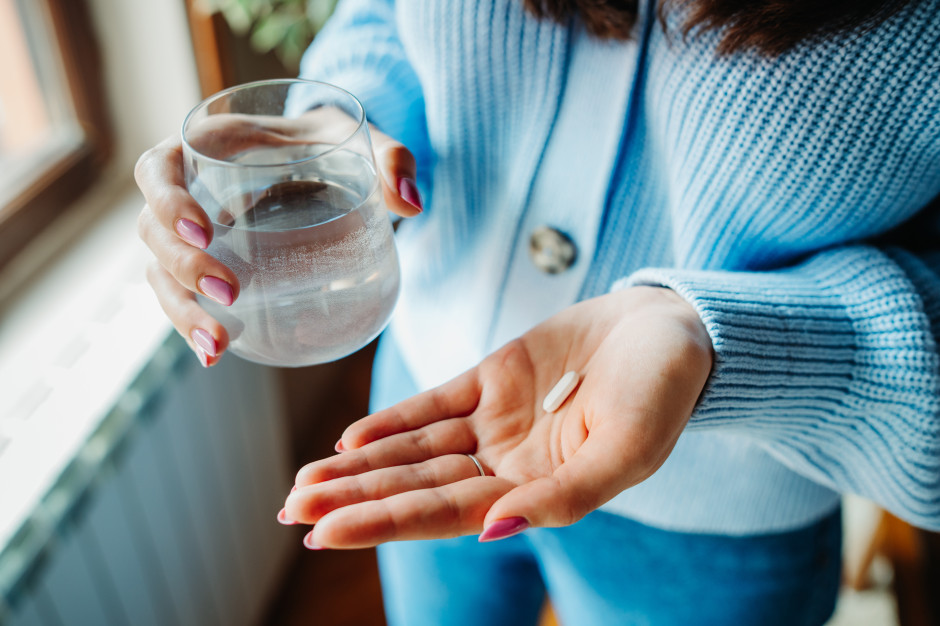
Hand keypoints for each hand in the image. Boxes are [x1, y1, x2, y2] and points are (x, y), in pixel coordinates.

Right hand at [134, 108, 421, 365]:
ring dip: (179, 310)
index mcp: (206, 147)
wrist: (321, 157)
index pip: (160, 169)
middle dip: (180, 265)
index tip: (206, 229)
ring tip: (215, 347)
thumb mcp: (360, 138)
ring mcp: (191, 231)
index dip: (169, 200)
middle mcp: (186, 189)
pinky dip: (192, 324)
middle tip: (229, 293)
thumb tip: (412, 204)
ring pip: (159, 271)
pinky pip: (182, 294)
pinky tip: (215, 354)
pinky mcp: (206, 263)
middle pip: (152, 229)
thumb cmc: (330, 141)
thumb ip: (391, 160)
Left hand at [285, 287, 712, 548]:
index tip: (322, 532)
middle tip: (290, 510)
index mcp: (538, 491)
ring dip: (361, 465)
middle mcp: (508, 464)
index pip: (446, 514)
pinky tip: (350, 437)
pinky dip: (393, 420)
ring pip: (415, 449)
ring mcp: (497, 421)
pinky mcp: (493, 378)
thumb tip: (492, 532)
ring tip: (304, 483)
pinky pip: (434, 403)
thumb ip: (564, 497)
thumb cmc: (664, 393)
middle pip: (416, 486)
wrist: (674, 328)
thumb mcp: (626, 450)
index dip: (384, 522)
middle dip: (355, 499)